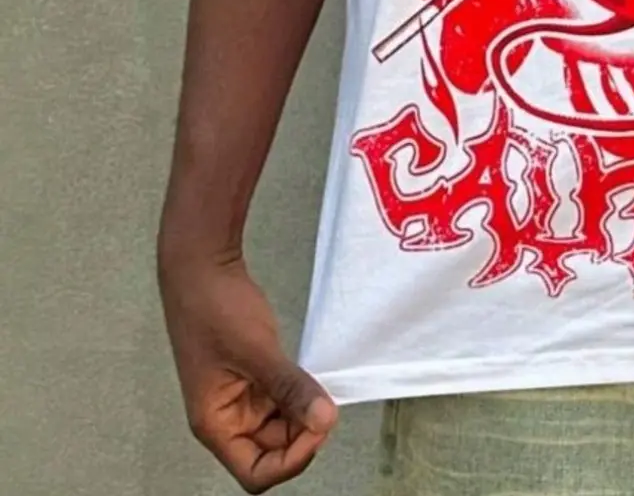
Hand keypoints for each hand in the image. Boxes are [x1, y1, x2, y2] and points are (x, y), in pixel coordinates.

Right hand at [159, 250, 337, 490]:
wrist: (201, 266)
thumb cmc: (215, 309)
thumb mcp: (256, 350)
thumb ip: (290, 388)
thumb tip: (326, 421)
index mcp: (215, 424)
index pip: (256, 473)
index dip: (290, 461)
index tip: (317, 426)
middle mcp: (226, 419)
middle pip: (271, 453)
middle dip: (301, 436)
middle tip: (326, 405)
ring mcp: (239, 398)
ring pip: (279, 428)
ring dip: (302, 416)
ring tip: (320, 390)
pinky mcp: (252, 377)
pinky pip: (280, 401)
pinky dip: (298, 396)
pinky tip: (312, 379)